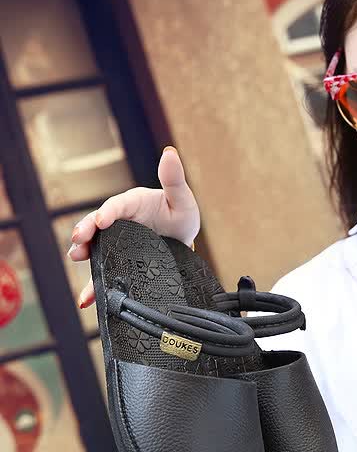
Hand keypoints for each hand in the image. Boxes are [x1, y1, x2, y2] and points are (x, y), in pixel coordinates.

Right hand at [67, 147, 200, 308]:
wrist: (183, 242)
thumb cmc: (180, 215)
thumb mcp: (182, 198)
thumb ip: (174, 179)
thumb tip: (170, 152)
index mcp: (133, 203)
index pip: (117, 205)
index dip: (108, 212)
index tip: (102, 220)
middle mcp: (121, 221)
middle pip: (98, 224)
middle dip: (85, 231)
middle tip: (78, 240)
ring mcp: (118, 241)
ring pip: (96, 246)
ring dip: (84, 251)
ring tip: (78, 257)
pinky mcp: (120, 260)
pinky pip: (104, 273)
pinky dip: (94, 286)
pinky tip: (87, 298)